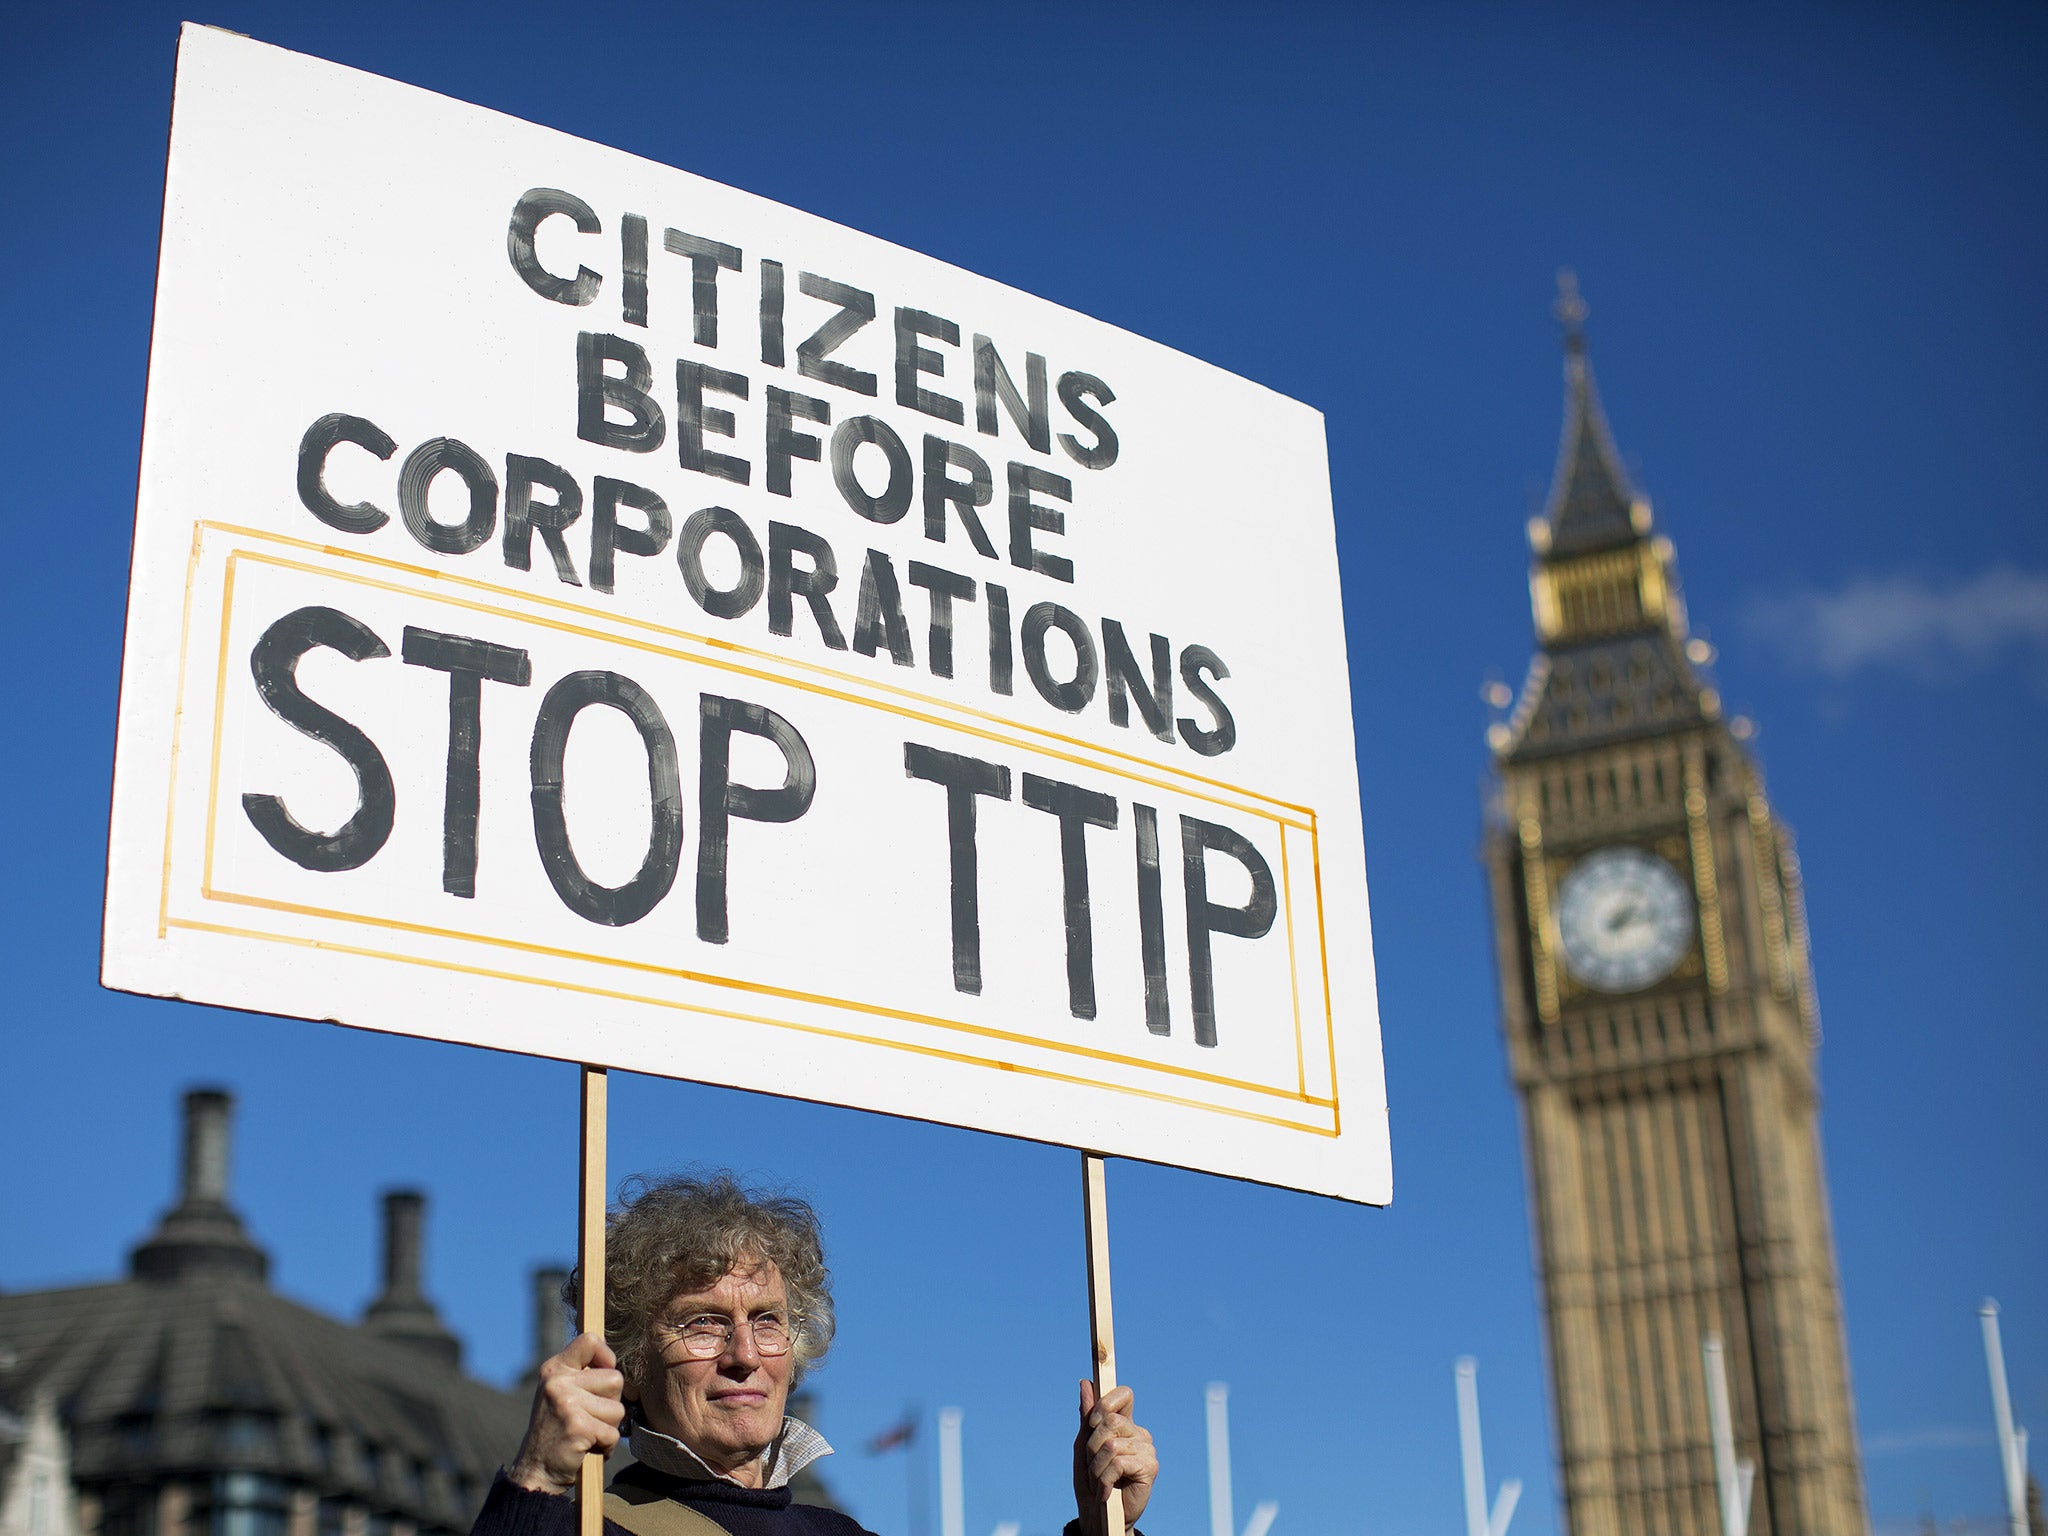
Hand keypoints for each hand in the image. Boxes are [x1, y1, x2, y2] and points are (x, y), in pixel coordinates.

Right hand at [508, 1333, 626, 1493]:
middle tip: (588, 1419)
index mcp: (554, 1369)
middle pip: (615, 1379)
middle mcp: (558, 1382)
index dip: (606, 1356)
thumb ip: (581, 1374)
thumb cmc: (557, 1431)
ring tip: (586, 1435)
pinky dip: (606, 1447)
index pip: (589, 1340)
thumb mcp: (560, 1394)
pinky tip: (586, 1449)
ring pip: (618, 1409)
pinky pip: (612, 1434)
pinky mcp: (577, 1427)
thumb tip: (611, 1358)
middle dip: (610, 1403)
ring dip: (608, 1428)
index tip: (601, 1374)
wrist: (536, 1472)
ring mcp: (567, 1403)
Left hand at [1072, 1381, 1156, 1535]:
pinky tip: (1106, 1492)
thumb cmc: (1090, 1481)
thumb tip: (1085, 1383)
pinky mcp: (1150, 1467)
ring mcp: (1146, 1449)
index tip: (1092, 1422)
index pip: (1124, 1394)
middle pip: (1110, 1420)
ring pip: (1110, 1444)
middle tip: (1093, 1466)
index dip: (1105, 1402)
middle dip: (1092, 1446)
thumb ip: (1087, 1416)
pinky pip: (1117, 1462)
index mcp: (1125, 1424)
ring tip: (1099, 1482)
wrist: (1097, 1515)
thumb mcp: (1083, 1446)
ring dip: (1095, 1468)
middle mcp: (1139, 1433)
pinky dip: (1104, 1480)